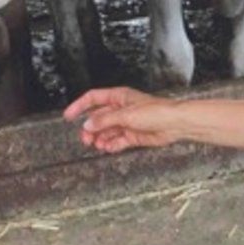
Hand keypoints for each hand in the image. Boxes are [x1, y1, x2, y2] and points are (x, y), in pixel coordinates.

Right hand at [63, 87, 181, 152]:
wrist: (175, 124)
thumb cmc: (157, 112)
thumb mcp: (126, 114)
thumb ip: (105, 120)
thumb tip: (88, 125)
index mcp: (119, 97)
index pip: (93, 99)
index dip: (79, 106)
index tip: (68, 116)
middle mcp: (122, 109)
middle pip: (99, 118)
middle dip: (90, 128)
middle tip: (85, 138)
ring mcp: (127, 122)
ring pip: (107, 131)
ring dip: (100, 138)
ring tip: (96, 144)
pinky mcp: (134, 135)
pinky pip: (118, 140)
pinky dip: (111, 145)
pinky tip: (108, 147)